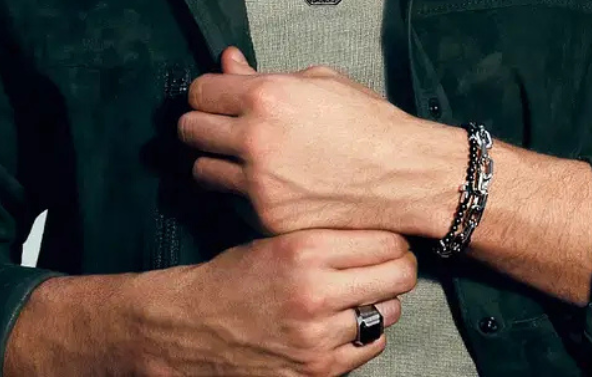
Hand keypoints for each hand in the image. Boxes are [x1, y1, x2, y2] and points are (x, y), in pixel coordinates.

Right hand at [130, 229, 415, 376]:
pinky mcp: (319, 372)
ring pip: (388, 313)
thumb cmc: (235, 276)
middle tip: (389, 264)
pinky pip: (370, 346)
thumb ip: (326, 236)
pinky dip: (363, 334)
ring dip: (379, 302)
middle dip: (398, 267)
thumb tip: (378, 230)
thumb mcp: (276, 239)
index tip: (389, 239)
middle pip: (399, 276)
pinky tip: (342, 321)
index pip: (387, 240)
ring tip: (358, 293)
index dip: (393, 238)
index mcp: (305, 251)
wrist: (193, 327)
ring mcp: (319, 338)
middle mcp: (316, 294)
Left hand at [178, 47, 441, 236]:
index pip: (199, 91)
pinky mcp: (268, 218)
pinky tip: (267, 183)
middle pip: (189, 130)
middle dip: (202, 125)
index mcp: (265, 97)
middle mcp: (255, 140)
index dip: (207, 93)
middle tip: (221, 128)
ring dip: (215, 161)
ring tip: (241, 158)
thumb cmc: (367, 122)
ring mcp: (259, 184)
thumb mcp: (316, 80)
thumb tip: (227, 61)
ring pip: (201, 170)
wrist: (404, 174)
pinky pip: (231, 201)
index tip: (216, 99)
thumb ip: (261, 74)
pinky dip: (241, 193)